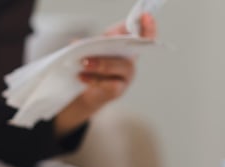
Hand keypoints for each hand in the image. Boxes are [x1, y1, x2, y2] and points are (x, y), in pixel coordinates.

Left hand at [54, 13, 156, 137]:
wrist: (88, 91)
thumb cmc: (94, 65)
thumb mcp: (93, 49)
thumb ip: (89, 43)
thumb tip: (76, 43)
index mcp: (127, 46)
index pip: (144, 34)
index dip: (149, 26)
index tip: (146, 16)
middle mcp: (131, 60)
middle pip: (131, 50)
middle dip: (117, 43)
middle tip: (95, 48)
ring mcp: (127, 76)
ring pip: (120, 67)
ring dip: (102, 64)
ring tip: (84, 63)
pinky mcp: (118, 90)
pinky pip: (111, 84)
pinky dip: (94, 80)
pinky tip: (82, 77)